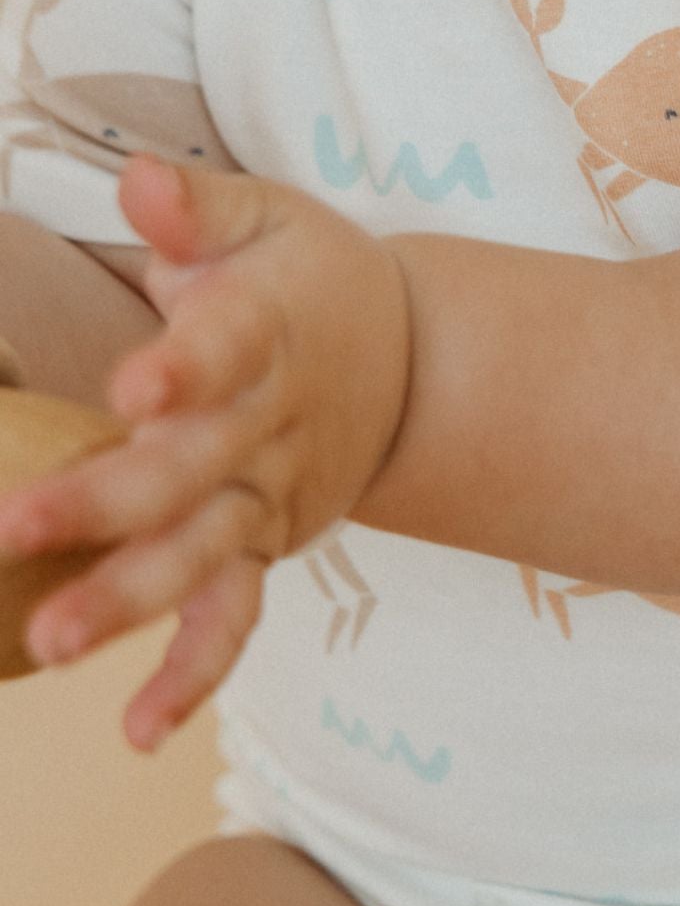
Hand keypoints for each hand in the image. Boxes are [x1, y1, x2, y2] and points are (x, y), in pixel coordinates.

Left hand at [0, 155, 411, 751]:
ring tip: (50, 643)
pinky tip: (138, 728)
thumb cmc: (311, 279)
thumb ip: (196, 207)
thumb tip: (134, 177)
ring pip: (203, 553)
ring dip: (130, 599)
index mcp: (267, 331)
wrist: (413, 357)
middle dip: (109, 500)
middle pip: (192, 467)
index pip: (228, 348)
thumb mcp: (268, 219)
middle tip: (16, 528)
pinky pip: (235, 616)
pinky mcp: (265, 545)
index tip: (134, 383)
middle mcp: (267, 424)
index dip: (185, 367)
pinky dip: (195, 672)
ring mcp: (267, 494)